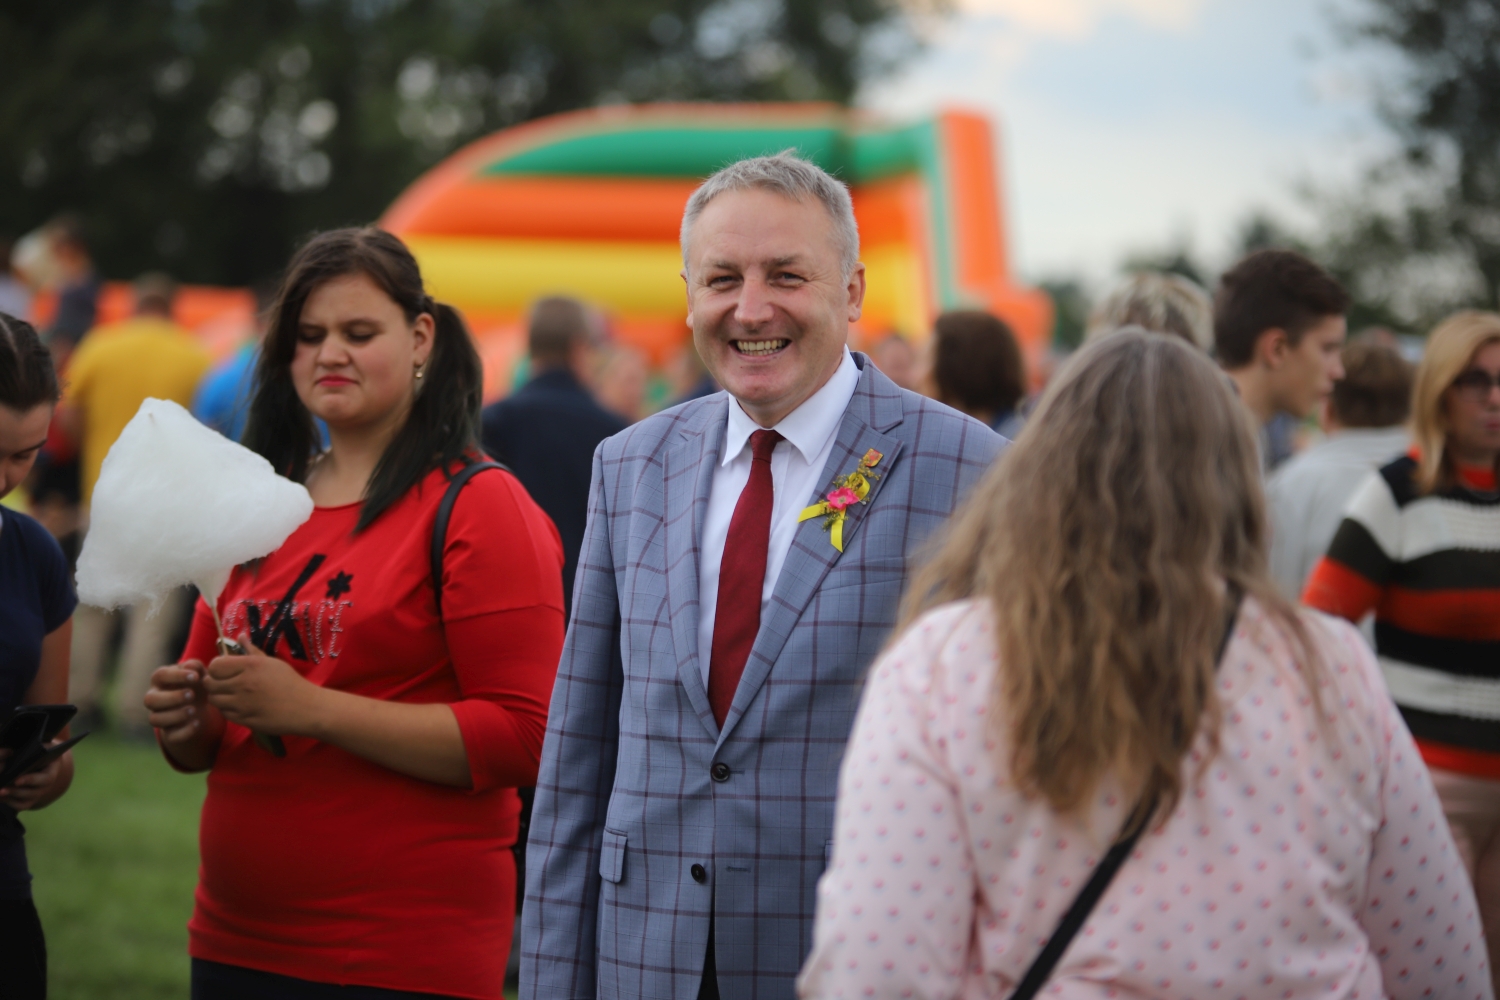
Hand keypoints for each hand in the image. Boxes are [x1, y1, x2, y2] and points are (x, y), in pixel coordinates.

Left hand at [0, 746, 70, 810]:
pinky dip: (9, 803)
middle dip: (16, 791)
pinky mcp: (29, 799)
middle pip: (33, 793)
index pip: (45, 779)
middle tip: (2, 789)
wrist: (44, 760)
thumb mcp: (43, 747)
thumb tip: (14, 753)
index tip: (16, 780)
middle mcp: (46, 786)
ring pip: (26, 801)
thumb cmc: (41, 751)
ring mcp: (38, 794)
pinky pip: (20, 806)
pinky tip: (0, 796)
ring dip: (11, 798)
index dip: (30, 780)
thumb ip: (37, 749)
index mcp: (51, 772)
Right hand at [145, 660, 223, 750]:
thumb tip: (190, 666)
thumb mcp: (199, 673)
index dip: (176, 676)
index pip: (160, 675)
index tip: (195, 677)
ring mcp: (160, 716)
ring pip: (155, 720)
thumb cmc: (196, 683)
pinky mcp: (170, 732)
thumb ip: (195, 666)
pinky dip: (184, 731)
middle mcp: (155, 698)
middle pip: (150, 700)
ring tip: (193, 710)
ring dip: (175, 715)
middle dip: (171, 698)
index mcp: (160, 680)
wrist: (201, 706)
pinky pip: (171, 736)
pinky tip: (197, 723)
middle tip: (192, 695)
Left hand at [203, 634, 323, 736]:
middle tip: (223, 683)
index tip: (223, 670)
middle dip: (214, 683)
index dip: (216, 668)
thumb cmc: (290, 682)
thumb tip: (240, 636)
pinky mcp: (244, 719)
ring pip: (214, 700)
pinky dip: (227, 709)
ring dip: (219, 697)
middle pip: (210, 684)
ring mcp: (242, 703)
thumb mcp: (271, 662)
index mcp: (249, 666)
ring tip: (230, 695)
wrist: (306, 707)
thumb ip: (251, 650)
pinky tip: (238, 705)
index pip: (214, 666)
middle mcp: (243, 684)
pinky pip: (225, 713)